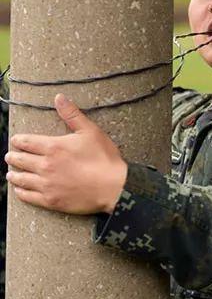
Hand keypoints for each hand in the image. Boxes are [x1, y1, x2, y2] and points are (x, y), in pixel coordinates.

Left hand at [6, 93, 127, 214]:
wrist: (113, 187)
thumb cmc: (104, 158)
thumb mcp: (90, 131)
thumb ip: (72, 114)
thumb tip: (60, 98)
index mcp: (53, 147)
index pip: (26, 142)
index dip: (18, 140)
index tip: (15, 140)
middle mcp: (45, 165)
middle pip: (20, 160)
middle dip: (13, 156)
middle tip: (10, 156)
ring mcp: (46, 184)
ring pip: (21, 178)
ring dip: (14, 174)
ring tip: (11, 173)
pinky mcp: (50, 200)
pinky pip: (28, 196)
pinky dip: (20, 192)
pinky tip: (19, 189)